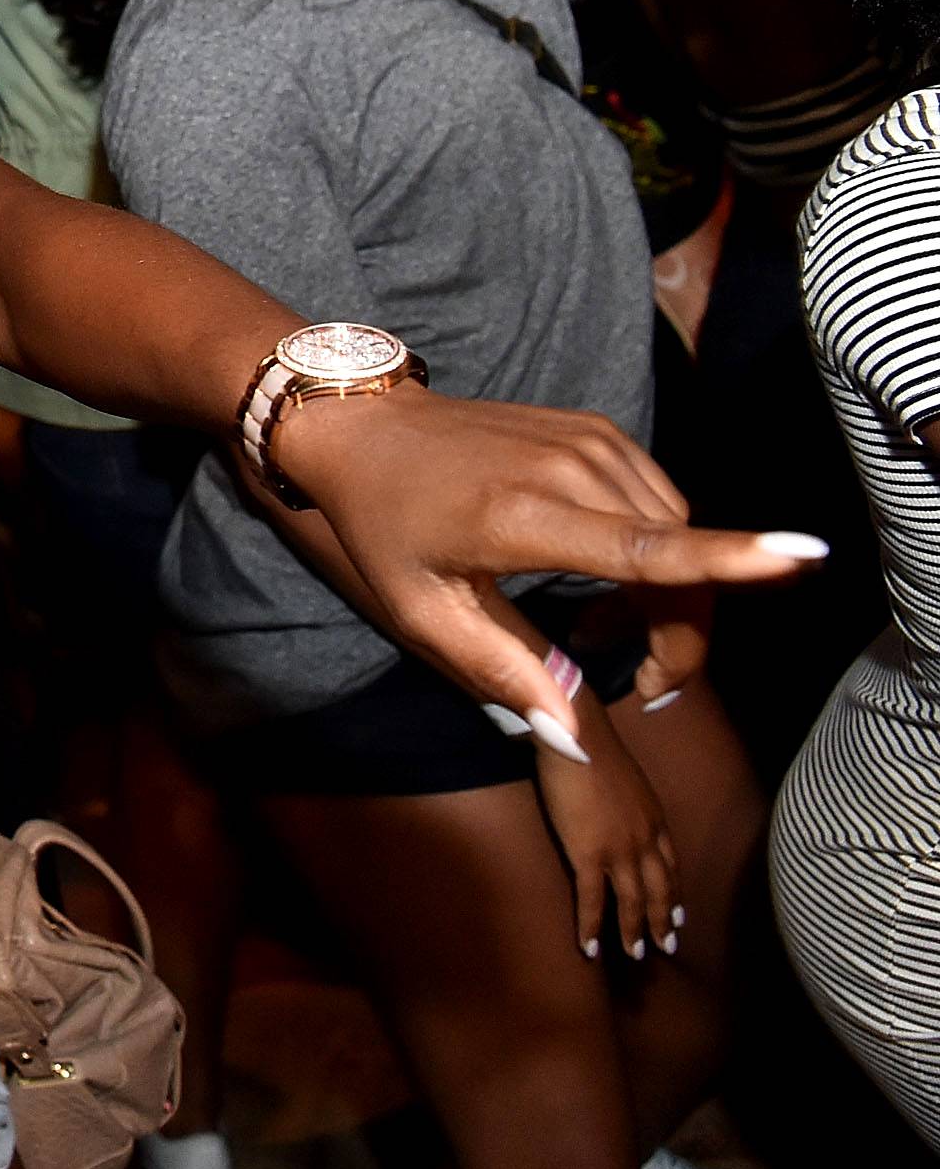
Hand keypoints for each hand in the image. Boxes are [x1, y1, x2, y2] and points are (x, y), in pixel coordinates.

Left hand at [275, 385, 826, 748]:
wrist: (367, 428)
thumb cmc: (385, 526)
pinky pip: (659, 503)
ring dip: (664, 596)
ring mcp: (591, 441)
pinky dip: (654, 551)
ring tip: (592, 631)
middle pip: (678, 563)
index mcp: (526, 516)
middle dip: (679, 637)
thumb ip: (502, 673)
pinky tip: (601, 580)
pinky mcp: (599, 432)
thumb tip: (573, 739)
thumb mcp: (422, 613)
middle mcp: (570, 469)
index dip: (725, 559)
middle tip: (634, 684)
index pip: (645, 546)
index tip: (801, 558)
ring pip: (679, 533)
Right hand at [536, 705, 679, 961]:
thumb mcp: (627, 779)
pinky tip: (591, 947)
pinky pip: (592, 900)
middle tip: (666, 946)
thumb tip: (618, 807)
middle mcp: (645, 841)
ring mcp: (619, 851)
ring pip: (633, 902)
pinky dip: (592, 927)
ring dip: (635, 931)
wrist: (579, 739)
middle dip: (664, 921)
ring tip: (635, 954)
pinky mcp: (589, 855)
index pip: (670, 866)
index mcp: (654, 821)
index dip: (675, 894)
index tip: (679, 915)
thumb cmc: (595, 750)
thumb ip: (628, 801)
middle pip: (660, 890)